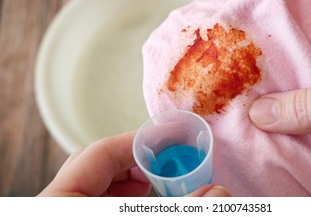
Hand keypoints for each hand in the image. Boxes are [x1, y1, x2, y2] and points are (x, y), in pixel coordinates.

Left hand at [38, 131, 229, 196]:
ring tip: (162, 182)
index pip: (99, 152)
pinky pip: (99, 195)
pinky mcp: (77, 214)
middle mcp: (58, 201)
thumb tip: (220, 192)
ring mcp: (67, 206)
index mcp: (59, 201)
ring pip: (100, 181)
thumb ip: (179, 209)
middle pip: (99, 164)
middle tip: (172, 162)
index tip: (172, 135)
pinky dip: (127, 193)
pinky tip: (146, 197)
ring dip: (136, 178)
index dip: (141, 141)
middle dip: (142, 160)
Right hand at [249, 19, 310, 183]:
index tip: (237, 60)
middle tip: (231, 92)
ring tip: (237, 115)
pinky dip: (286, 137)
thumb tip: (260, 112)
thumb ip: (309, 104)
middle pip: (292, 75)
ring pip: (294, 105)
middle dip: (266, 87)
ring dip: (273, 115)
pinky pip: (303, 131)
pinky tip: (261, 138)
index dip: (269, 50)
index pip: (298, 38)